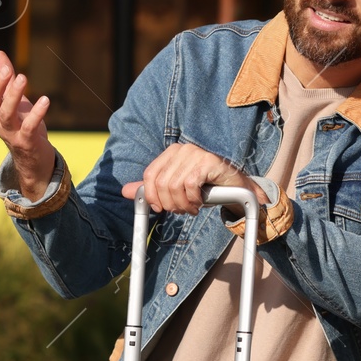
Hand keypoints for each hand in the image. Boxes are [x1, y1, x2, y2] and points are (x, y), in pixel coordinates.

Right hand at [0, 50, 54, 200]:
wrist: (33, 159)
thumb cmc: (22, 125)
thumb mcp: (14, 100)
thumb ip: (6, 78)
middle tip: (8, 69)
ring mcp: (11, 132)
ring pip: (7, 114)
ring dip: (14, 96)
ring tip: (23, 77)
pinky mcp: (26, 141)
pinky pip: (29, 127)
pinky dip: (37, 114)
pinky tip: (45, 100)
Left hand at [121, 143, 264, 214]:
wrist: (236, 187)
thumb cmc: (205, 187)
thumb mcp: (175, 188)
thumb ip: (152, 189)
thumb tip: (125, 191)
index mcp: (171, 153)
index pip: (150, 175)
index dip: (153, 196)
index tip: (161, 208)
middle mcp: (181, 149)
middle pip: (161, 183)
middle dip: (170, 204)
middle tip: (181, 210)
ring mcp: (195, 153)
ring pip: (174, 187)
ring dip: (183, 204)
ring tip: (192, 208)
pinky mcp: (207, 161)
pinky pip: (190, 186)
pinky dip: (193, 200)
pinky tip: (199, 202)